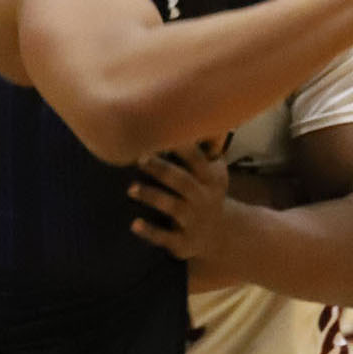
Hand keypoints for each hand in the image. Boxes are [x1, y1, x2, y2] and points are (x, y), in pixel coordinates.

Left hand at [130, 142, 232, 261]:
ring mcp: (194, 221)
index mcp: (210, 177)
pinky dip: (150, 232)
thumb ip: (200, 149)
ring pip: (173, 207)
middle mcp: (204, 197)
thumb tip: (183, 110)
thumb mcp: (212, 172)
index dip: (180, 147)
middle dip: (162, 170)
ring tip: (131, 189)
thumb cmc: (206, 193)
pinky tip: (134, 224)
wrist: (221, 235)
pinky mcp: (184, 242)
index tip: (160, 134)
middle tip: (139, 158)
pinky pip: (166, 237)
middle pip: (182, 181)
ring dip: (152, 196)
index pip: (197, 159)